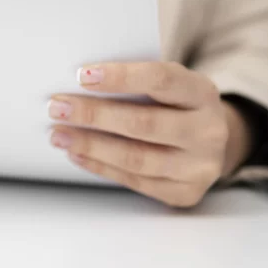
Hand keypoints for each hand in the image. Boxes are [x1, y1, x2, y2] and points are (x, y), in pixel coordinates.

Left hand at [47, 62, 251, 207]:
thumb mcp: (170, 85)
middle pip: (143, 123)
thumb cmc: (176, 104)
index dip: (120, 77)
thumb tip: (80, 82)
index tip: (82, 75)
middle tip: (57, 107)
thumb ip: (136, 81)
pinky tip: (77, 154)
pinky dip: (100, 166)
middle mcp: (207, 131)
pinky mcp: (184, 192)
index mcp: (202, 92)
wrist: (210, 142)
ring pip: (136, 158)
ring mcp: (199, 166)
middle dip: (94, 115)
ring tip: (59, 134)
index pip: (161, 79)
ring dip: (90, 145)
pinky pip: (135, 181)